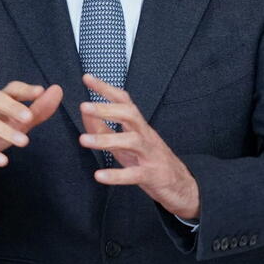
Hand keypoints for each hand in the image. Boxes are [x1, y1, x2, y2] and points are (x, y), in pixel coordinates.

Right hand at [0, 82, 63, 179]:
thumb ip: (37, 110)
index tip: (40, 91)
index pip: (8, 89)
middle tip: (29, 118)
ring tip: (24, 143)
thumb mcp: (14, 123)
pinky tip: (3, 161)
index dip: (23, 89)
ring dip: (3, 130)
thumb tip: (57, 90)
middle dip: (11, 106)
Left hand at [79, 74, 200, 219]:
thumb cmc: (147, 159)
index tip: (87, 78)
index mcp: (137, 125)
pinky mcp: (152, 175)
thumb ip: (103, 128)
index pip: (123, 101)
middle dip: (107, 109)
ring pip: (132, 141)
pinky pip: (134, 174)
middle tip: (84, 106)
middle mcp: (144, 135)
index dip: (106, 88)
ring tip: (83, 140)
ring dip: (106, 140)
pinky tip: (99, 176)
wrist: (180, 185)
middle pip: (130, 114)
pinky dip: (116, 175)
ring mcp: (150, 154)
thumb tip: (84, 112)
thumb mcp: (123, 143)